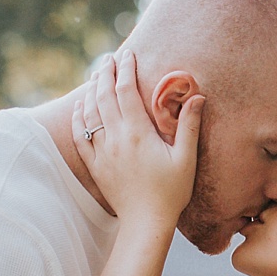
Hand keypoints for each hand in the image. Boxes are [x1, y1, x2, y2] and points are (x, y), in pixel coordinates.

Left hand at [72, 50, 203, 227]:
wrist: (146, 221)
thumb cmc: (171, 191)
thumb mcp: (186, 158)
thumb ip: (189, 126)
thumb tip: (197, 97)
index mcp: (138, 133)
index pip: (127, 92)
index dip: (127, 70)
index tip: (129, 55)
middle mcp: (116, 139)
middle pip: (104, 97)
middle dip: (106, 74)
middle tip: (109, 59)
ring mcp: (102, 152)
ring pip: (90, 113)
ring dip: (92, 91)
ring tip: (96, 76)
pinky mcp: (95, 165)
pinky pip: (81, 135)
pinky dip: (79, 117)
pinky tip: (80, 107)